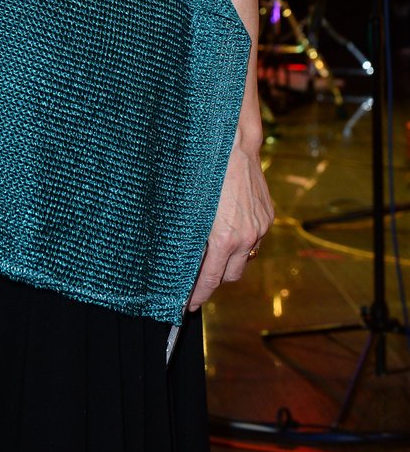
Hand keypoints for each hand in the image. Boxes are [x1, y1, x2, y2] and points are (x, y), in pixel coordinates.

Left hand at [187, 135, 273, 310]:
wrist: (235, 145)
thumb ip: (190, 236)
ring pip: (245, 257)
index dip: (199, 294)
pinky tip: (229, 225)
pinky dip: (241, 239)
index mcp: (224, 238)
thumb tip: (183, 257)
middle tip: (198, 273)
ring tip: (213, 249)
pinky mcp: (268, 216)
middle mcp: (246, 237)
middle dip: (216, 278)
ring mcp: (260, 227)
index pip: (211, 279)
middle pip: (231, 275)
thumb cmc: (206, 172)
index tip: (189, 305)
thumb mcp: (190, 207)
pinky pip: (254, 238)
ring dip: (230, 259)